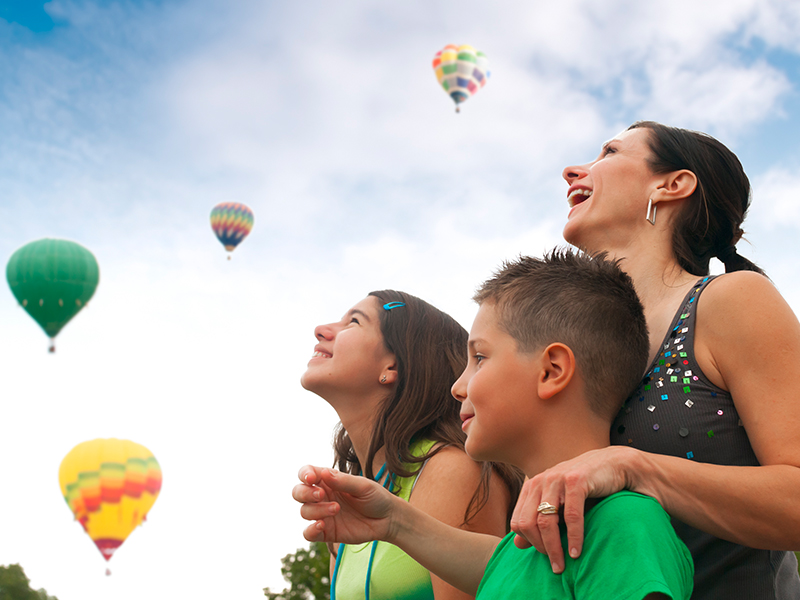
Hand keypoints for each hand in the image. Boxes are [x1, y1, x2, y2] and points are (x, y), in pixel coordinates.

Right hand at [293, 466, 399, 544]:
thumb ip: (343, 481)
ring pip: (304, 511)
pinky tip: (322, 525)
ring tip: (337, 509)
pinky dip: (310, 530)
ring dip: (316, 510)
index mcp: (329, 480)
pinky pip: (308, 533)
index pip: (307, 473)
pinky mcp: (327, 532)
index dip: (304, 474)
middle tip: (321, 495)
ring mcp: (323, 515)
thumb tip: (322, 473)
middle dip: (305, 493)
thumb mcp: (363, 486)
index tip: (311, 478)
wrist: (388, 519)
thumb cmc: (376, 497)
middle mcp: (322, 497)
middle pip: (298, 492)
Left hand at [510, 446, 635, 572]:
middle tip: (555, 564)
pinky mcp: (576, 481)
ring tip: (563, 565)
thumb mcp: (558, 505)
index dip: (529, 542)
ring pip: (546, 521)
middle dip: (540, 548)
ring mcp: (557, 479)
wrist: (613, 465)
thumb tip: (517, 545)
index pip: (517, 522)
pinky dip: (573, 538)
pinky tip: (576, 552)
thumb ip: (537, 523)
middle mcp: (540, 481)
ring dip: (554, 548)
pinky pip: (571, 516)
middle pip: (528, 523)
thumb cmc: (585, 489)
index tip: (545, 555)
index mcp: (532, 486)